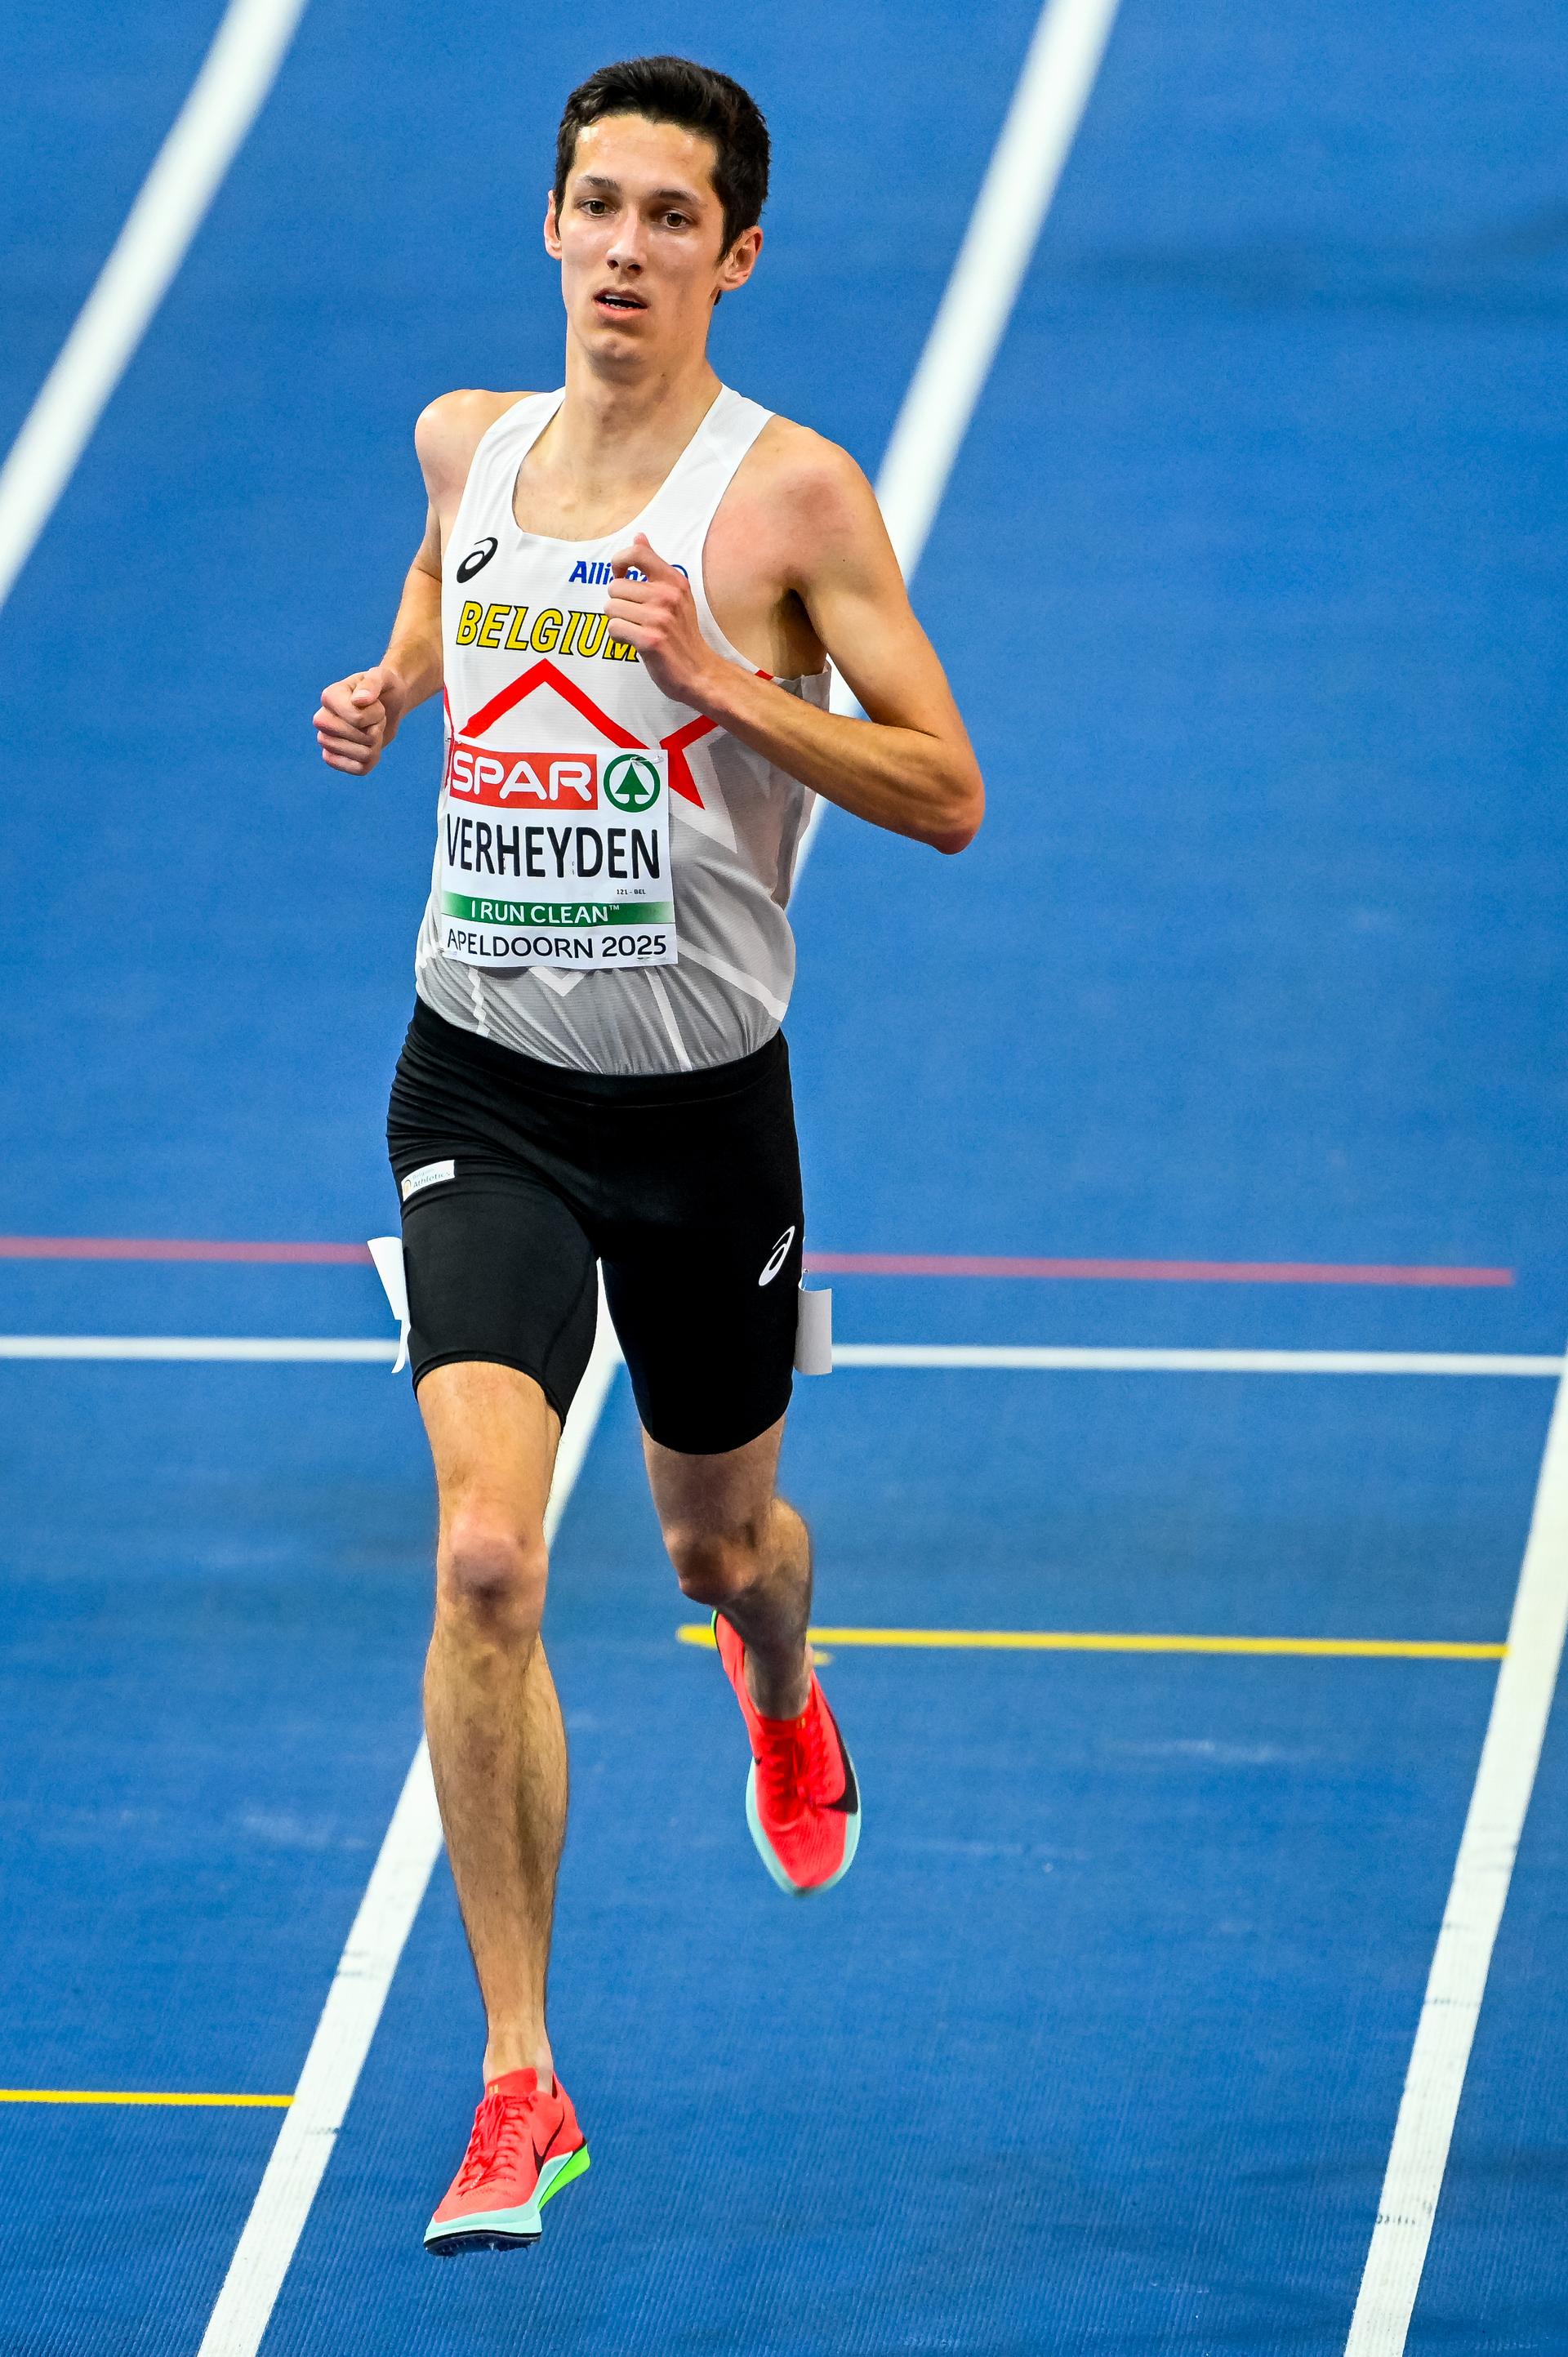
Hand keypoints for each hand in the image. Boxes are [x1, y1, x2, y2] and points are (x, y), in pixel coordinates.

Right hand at [314, 664, 406, 774]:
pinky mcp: (334, 759)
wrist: (387, 704)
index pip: (357, 719)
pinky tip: (369, 746)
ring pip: (363, 755)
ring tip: (370, 728)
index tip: (375, 703)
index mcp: (329, 696)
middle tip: (374, 717)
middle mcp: (322, 720)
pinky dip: (373, 759)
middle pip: (359, 738)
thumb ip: (373, 683)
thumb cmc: (384, 688)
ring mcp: (326, 741)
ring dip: (376, 742)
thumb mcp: (383, 678)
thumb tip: (359, 701)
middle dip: (376, 728)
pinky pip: (359, 769)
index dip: (375, 714)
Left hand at [605, 536, 722, 707]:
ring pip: (611, 608)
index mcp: (674, 581)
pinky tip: (632, 642)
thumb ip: (655, 565)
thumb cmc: (683, 634)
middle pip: (615, 586)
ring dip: (617, 621)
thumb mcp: (677, 594)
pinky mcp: (650, 640)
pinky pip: (614, 628)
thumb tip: (639, 536)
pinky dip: (618, 637)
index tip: (621, 576)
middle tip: (634, 617)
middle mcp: (667, 596)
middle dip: (618, 603)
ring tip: (635, 629)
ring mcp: (659, 618)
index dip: (619, 562)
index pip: (636, 553)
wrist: (700, 673)